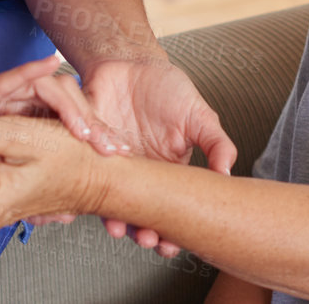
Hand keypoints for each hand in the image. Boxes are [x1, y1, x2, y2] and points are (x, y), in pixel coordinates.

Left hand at [80, 58, 235, 256]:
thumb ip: (216, 144)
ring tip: (117, 226)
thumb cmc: (168, 89)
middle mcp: (134, 173)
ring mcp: (108, 162)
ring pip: (106, 198)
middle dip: (139, 231)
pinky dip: (85, 181)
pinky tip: (90, 192)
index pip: (166, 210)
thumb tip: (227, 174)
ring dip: (110, 216)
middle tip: (144, 238)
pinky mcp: (84, 144)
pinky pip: (81, 166)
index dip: (168, 233)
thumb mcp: (199, 116)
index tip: (169, 247)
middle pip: (135, 213)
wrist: (132, 61)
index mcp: (162, 172)